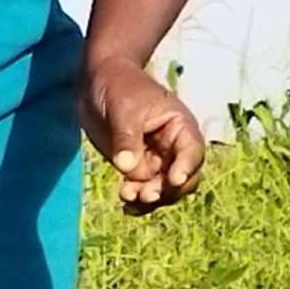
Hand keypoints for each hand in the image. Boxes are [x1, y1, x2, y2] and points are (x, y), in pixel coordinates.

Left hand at [76, 60, 205, 214]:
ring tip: (127, 197)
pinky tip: (126, 207)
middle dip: (167, 191)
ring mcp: (157, 160)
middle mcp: (173, 147)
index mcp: (180, 126)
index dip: (186, 167)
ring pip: (164, 190)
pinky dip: (138, 201)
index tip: (173, 179)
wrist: (97, 82)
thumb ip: (127, 138)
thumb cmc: (118, 85)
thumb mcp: (123, 108)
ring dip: (150, 198)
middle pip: (183, 179)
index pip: (192, 151)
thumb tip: (127, 168)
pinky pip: (145, 190)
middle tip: (145, 195)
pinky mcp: (139, 168)